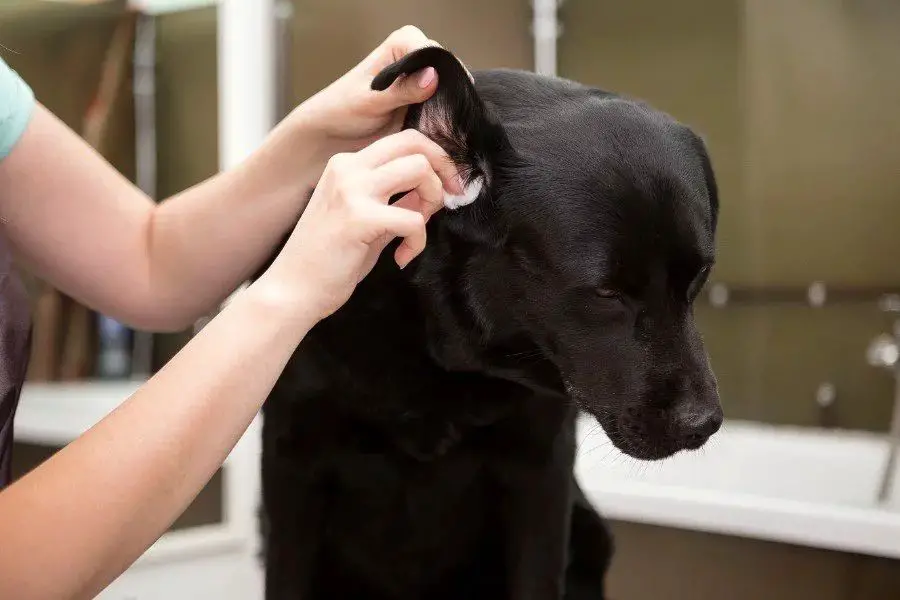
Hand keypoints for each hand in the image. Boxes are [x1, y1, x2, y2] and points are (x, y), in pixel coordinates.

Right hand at [258, 129, 461, 321]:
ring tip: (417, 228)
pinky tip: (402, 257)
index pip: (403, 139)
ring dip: (432, 198)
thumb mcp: (366, 220)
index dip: (435, 159)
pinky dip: (417, 241)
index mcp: (346, 165)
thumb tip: (432, 191)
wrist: (292, 290)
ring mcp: (352, 190)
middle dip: (443, 169)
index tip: (447, 187)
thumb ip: (395, 201)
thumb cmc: (327, 261)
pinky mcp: (359, 218)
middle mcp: (348, 168)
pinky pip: (413, 219)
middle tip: (448, 200)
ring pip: (419, 168)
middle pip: (415, 143)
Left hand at [291, 25, 463, 151]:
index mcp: (402, 43)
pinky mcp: (427, 102)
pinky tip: (440, 136)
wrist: (335, 133)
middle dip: (447, 97)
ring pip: (451, 93)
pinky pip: (446, 110)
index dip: (442, 76)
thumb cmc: (343, 110)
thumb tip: (432, 77)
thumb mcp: (370, 100)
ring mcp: (424, 80)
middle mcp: (417, 57)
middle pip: (448, 73)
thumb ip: (401, 89)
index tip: (440, 100)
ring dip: (448, 112)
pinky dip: (444, 122)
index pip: (435, 53)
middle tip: (442, 122)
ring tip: (441, 132)